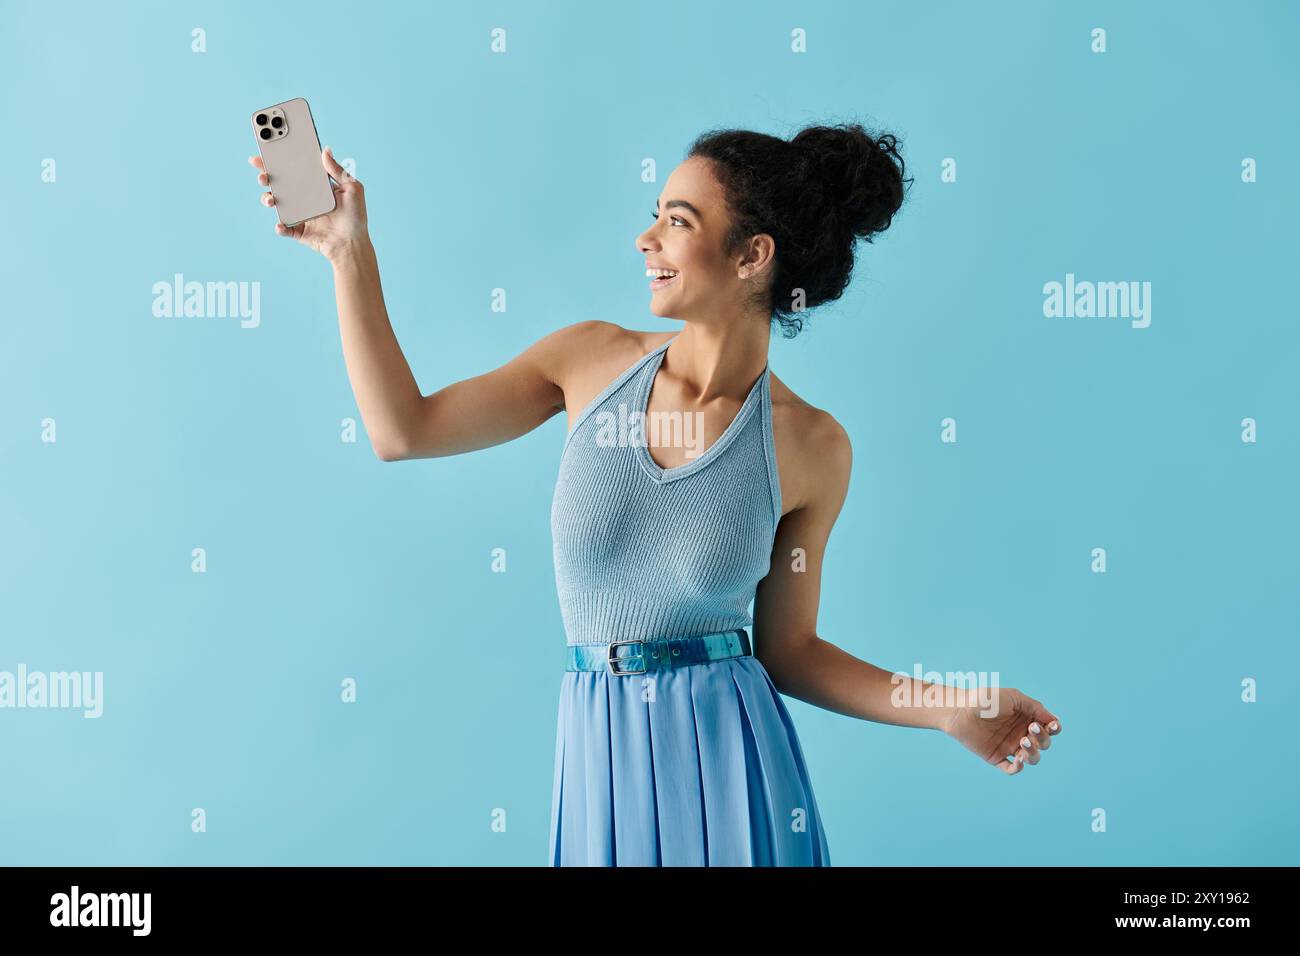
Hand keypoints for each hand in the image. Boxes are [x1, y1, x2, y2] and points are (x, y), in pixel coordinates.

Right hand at [248, 146, 368, 261]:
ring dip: (268, 198)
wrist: (353, 244)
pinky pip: (284, 228)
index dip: (280, 159)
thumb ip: (338, 171)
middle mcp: (304, 197)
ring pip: (277, 203)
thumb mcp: (352, 189)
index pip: (294, 168)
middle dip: (266, 175)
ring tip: (270, 199)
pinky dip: (280, 226)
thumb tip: (326, 150)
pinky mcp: (298, 230)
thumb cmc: (355, 216)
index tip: (268, 149)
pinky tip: (281, 224)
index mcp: (315, 185)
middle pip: (279, 183)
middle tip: (262, 173)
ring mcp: (299, 213)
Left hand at [941, 686, 1061, 775]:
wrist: (960, 710)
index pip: (1049, 728)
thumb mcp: (1013, 697)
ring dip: (1033, 753)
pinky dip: (1018, 768)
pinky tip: (1018, 760)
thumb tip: (1054, 720)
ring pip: (1032, 758)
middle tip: (1030, 730)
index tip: (1052, 726)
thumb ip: (1035, 707)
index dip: (1054, 729)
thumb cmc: (985, 699)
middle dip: (1042, 739)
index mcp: (1026, 718)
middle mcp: (1020, 733)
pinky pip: (1012, 769)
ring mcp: (1009, 746)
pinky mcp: (996, 757)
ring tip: (1023, 742)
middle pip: (1044, 744)